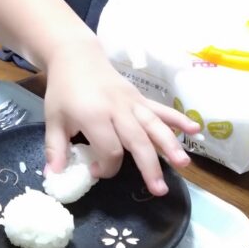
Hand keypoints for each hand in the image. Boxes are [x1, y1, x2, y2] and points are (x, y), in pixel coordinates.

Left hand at [42, 38, 199, 195]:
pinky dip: (178, 119)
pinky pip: (161, 109)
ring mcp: (132, 102)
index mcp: (94, 115)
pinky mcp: (140, 98)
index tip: (96, 171)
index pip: (109, 149)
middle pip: (137, 141)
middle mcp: (117, 109)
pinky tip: (195, 129)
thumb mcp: (53, 119)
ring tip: (184, 164)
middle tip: (158, 190)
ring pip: (154, 125)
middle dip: (149, 167)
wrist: (76, 57)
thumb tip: (53, 176)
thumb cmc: (63, 90)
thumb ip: (55, 149)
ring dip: (170, 145)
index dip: (106, 167)